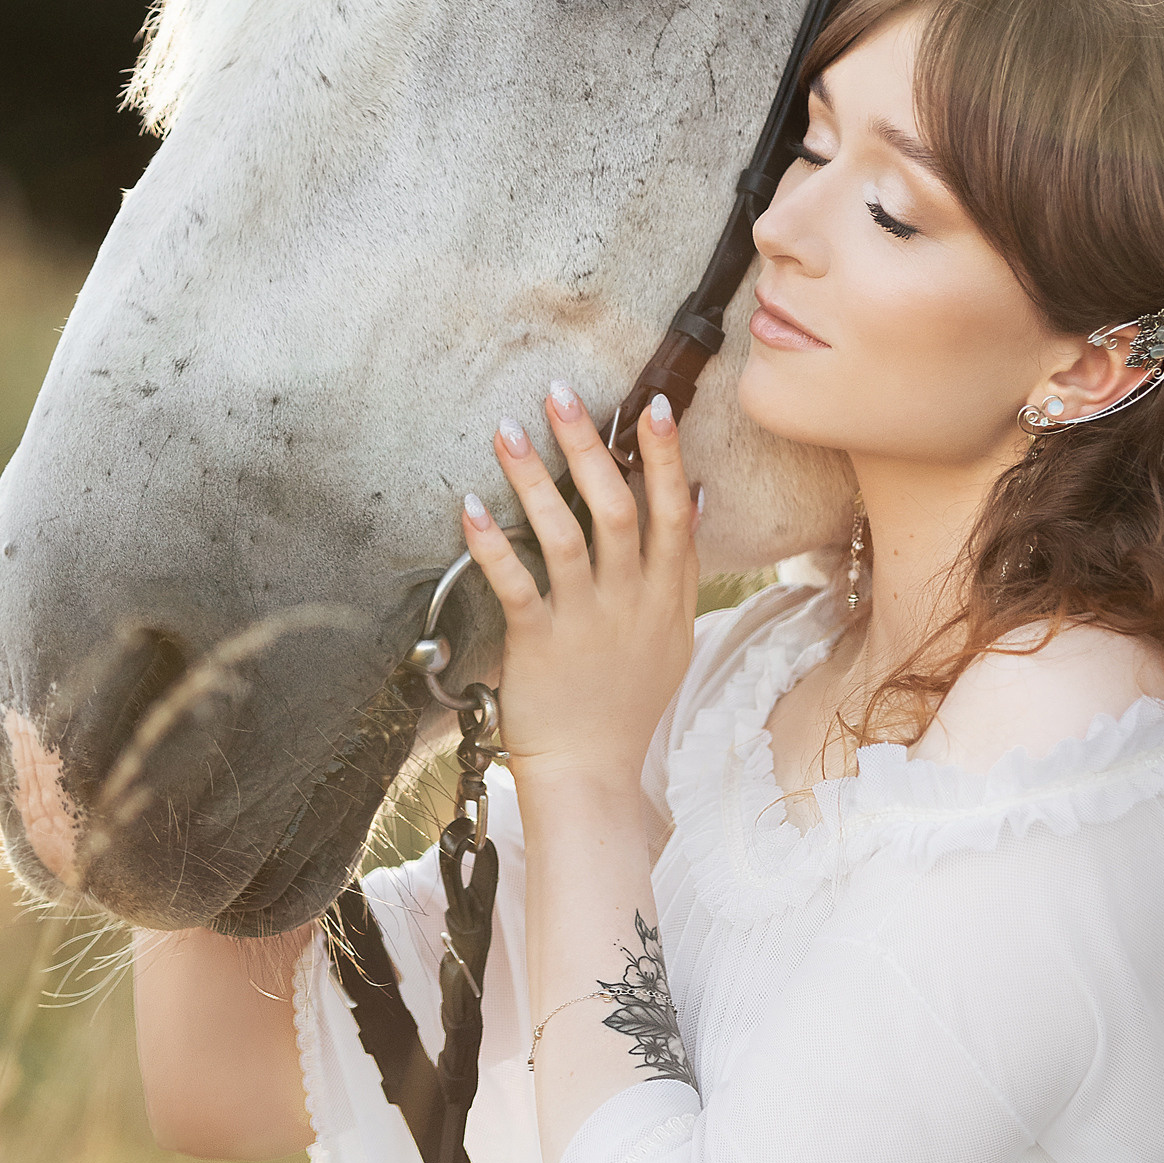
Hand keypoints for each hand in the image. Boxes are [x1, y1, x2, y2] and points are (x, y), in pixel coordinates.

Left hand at [460, 384, 696, 795]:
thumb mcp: (673, 633)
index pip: (672, 513)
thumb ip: (681, 568)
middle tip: (560, 393)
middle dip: (590, 446)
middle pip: (616, 508)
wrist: (592, 769)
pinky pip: (515, 583)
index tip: (653, 407)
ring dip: (534, 478)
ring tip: (507, 430)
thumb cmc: (629, 699)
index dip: (664, 458)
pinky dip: (492, 544)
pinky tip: (469, 507)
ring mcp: (585, 620)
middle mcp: (630, 600)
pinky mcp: (539, 642)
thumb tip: (693, 499)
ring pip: (563, 534)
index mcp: (665, 594)